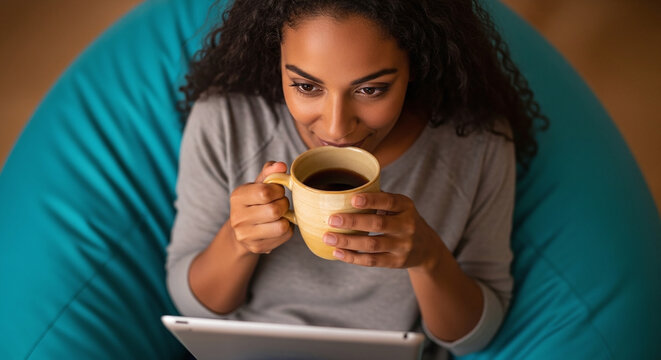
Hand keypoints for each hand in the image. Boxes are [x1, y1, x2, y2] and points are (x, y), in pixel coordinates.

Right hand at [229, 161, 292, 253]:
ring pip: (281, 225)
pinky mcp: (257, 247)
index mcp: (237, 197)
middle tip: (280, 203)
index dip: (278, 190)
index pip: (265, 192)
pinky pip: (284, 236)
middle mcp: (237, 217)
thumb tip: (281, 165)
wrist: (242, 230)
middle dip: (284, 204)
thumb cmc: (254, 202)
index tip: (277, 191)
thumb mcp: (258, 185)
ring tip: (280, 214)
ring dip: (286, 218)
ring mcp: (246, 235)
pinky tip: (278, 225)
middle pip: (274, 210)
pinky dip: (287, 229)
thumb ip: (270, 172)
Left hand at [323, 192, 442, 269]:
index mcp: (406, 206)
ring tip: (328, 238)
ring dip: (348, 242)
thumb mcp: (399, 206)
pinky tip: (337, 253)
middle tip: (331, 220)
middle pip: (378, 224)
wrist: (426, 247)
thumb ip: (379, 199)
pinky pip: (372, 261)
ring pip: (372, 245)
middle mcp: (407, 226)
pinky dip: (353, 257)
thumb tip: (343, 191)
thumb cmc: (402, 220)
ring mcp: (403, 246)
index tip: (352, 199)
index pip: (389, 201)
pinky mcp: (396, 262)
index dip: (371, 200)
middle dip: (353, 222)